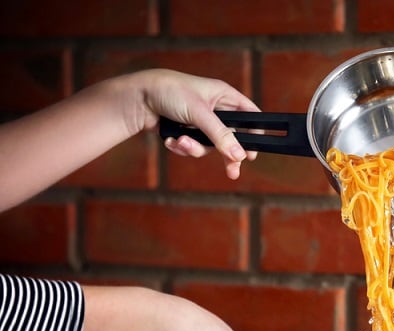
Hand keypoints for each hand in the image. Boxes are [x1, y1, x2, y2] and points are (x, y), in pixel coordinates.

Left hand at [134, 69, 260, 179]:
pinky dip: (181, 146)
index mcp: (223, 96)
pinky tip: (170, 139)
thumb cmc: (169, 92)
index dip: (255, 133)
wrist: (136, 98)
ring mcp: (200, 122)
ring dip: (194, 148)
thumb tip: (239, 155)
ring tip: (180, 142)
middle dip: (227, 154)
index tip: (253, 153)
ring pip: (209, 146)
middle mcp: (215, 108)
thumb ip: (220, 135)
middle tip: (232, 171)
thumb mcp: (198, 113)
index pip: (249, 114)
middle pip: (231, 137)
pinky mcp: (186, 132)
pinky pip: (192, 147)